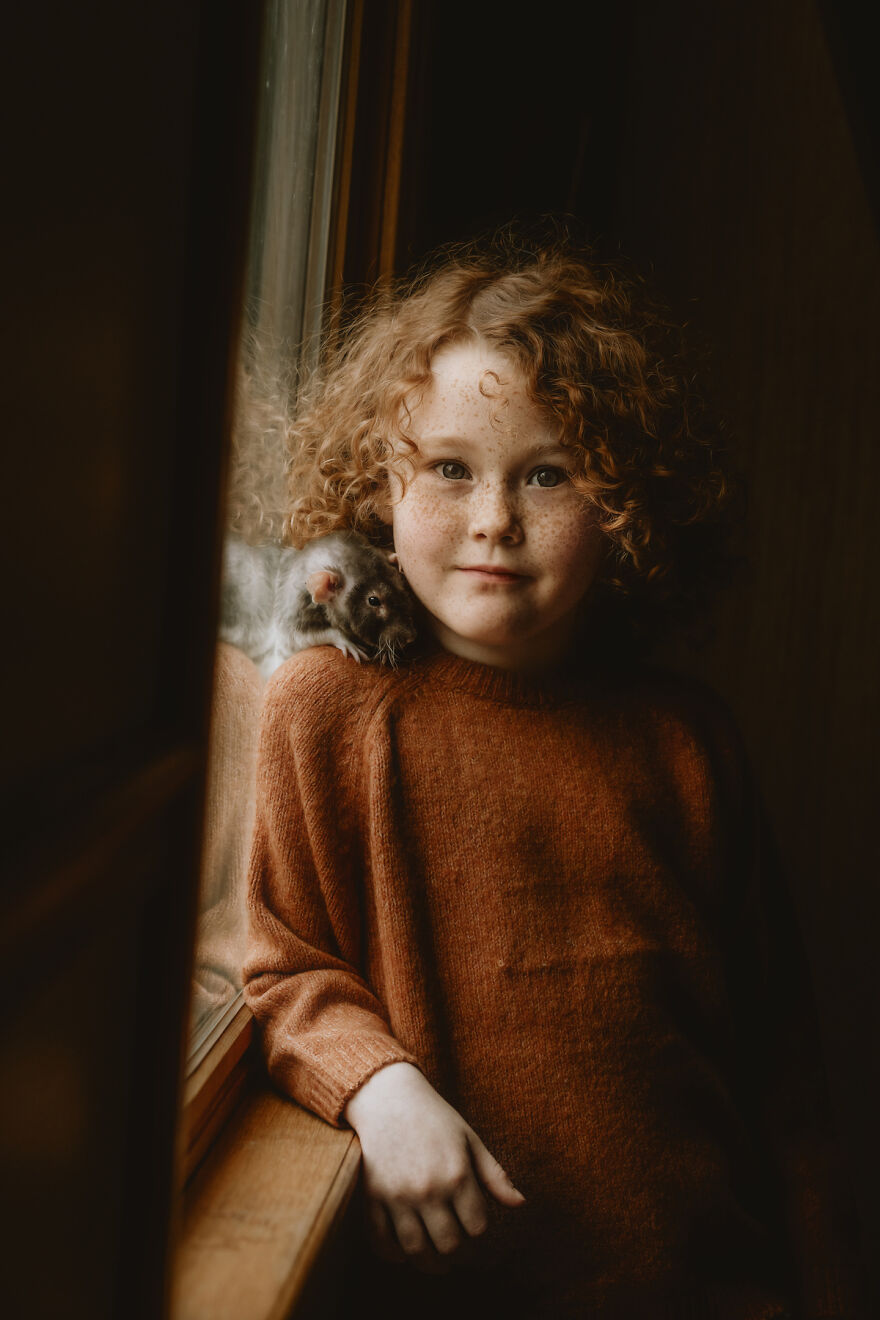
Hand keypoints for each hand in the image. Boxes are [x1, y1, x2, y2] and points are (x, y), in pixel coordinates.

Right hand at [343, 1062, 525, 1272]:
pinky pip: (381, 1241)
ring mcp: (398, 1195)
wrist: (387, 1096)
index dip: (480, 1233)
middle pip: (449, 1245)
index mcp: (457, 1174)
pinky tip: (403, 1252)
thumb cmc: (434, 1117)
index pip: (477, 1227)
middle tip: (457, 1250)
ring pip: (416, 1250)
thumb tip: (520, 1204)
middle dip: (458, 1253)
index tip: (475, 1229)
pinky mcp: (372, 1197)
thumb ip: (494, 1175)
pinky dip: (393, 1254)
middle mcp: (428, 1189)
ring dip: (428, 1263)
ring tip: (436, 1261)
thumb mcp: (470, 1139)